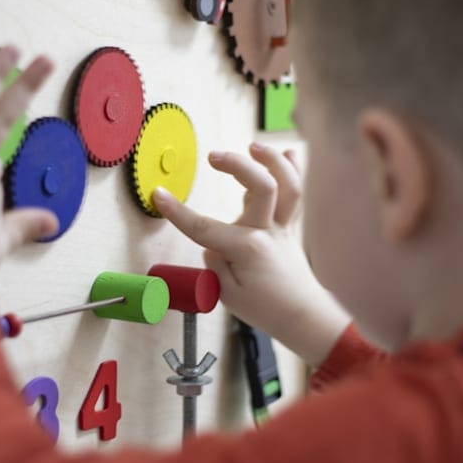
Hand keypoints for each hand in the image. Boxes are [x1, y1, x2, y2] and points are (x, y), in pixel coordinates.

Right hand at [153, 144, 349, 366]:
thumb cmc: (266, 309)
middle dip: (237, 165)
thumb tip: (212, 244)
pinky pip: (295, 194)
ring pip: (287, 185)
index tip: (159, 196)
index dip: (177, 212)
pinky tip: (286, 152)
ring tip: (253, 146)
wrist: (303, 316)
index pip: (204, 227)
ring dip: (271, 160)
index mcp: (247, 250)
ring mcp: (282, 227)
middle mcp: (267, 232)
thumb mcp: (227, 295)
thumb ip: (215, 264)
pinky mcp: (290, 228)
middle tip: (214, 157)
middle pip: (261, 187)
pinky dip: (292, 171)